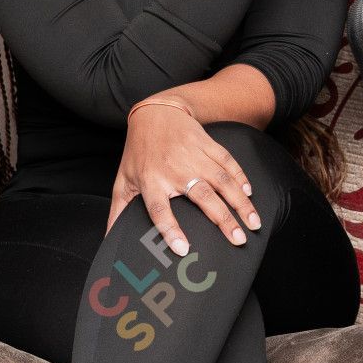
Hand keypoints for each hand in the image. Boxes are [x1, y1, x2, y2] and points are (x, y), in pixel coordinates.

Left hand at [108, 99, 259, 252]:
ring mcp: (193, 154)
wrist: (154, 113)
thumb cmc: (138, 152)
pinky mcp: (207, 143)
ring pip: (221, 180)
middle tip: (239, 239)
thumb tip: (109, 240)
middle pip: (201, 196)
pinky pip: (227, 161)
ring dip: (240, 202)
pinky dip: (240, 177)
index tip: (184, 249)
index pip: (160, 210)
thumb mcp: (123, 181)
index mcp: (150, 182)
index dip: (170, 230)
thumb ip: (117, 212)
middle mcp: (173, 168)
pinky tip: (249, 193)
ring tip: (253, 222)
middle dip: (224, 219)